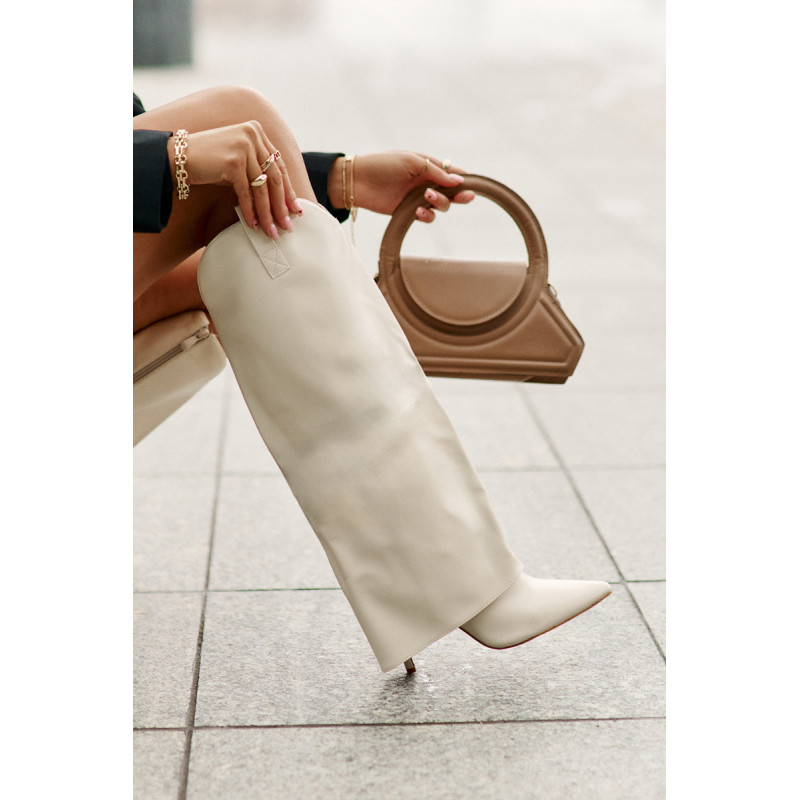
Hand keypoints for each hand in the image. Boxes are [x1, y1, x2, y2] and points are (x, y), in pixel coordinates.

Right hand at [170, 121, 302, 237]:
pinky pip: (246, 192)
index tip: (296, 209)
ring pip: (262, 188)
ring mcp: (243, 146)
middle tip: (288, 226)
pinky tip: (253, 224)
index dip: (288, 190)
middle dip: (282, 206)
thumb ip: (257, 168)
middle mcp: (252, 135)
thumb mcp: (237, 159)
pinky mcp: (233, 161)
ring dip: (267, 214)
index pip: (279, 165)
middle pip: (275, 177)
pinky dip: (250, 211)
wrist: (177, 157)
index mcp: (257, 131)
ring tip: (271, 231)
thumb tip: (280, 198)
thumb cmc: (208, 162)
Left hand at [330, 151, 474, 221]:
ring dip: (439, 203)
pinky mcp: (409, 211)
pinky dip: (427, 216)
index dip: (463, 179)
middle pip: (451, 192)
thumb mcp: (411, 162)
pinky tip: (419, 212)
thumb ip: (436, 172)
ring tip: (426, 198)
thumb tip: (460, 181)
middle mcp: (425, 182)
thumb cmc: (382, 165)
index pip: (452, 172)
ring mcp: (418, 197)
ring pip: (441, 205)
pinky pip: (426, 217)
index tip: (472, 186)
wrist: (357, 181)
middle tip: (466, 198)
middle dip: (459, 195)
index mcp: (428, 165)